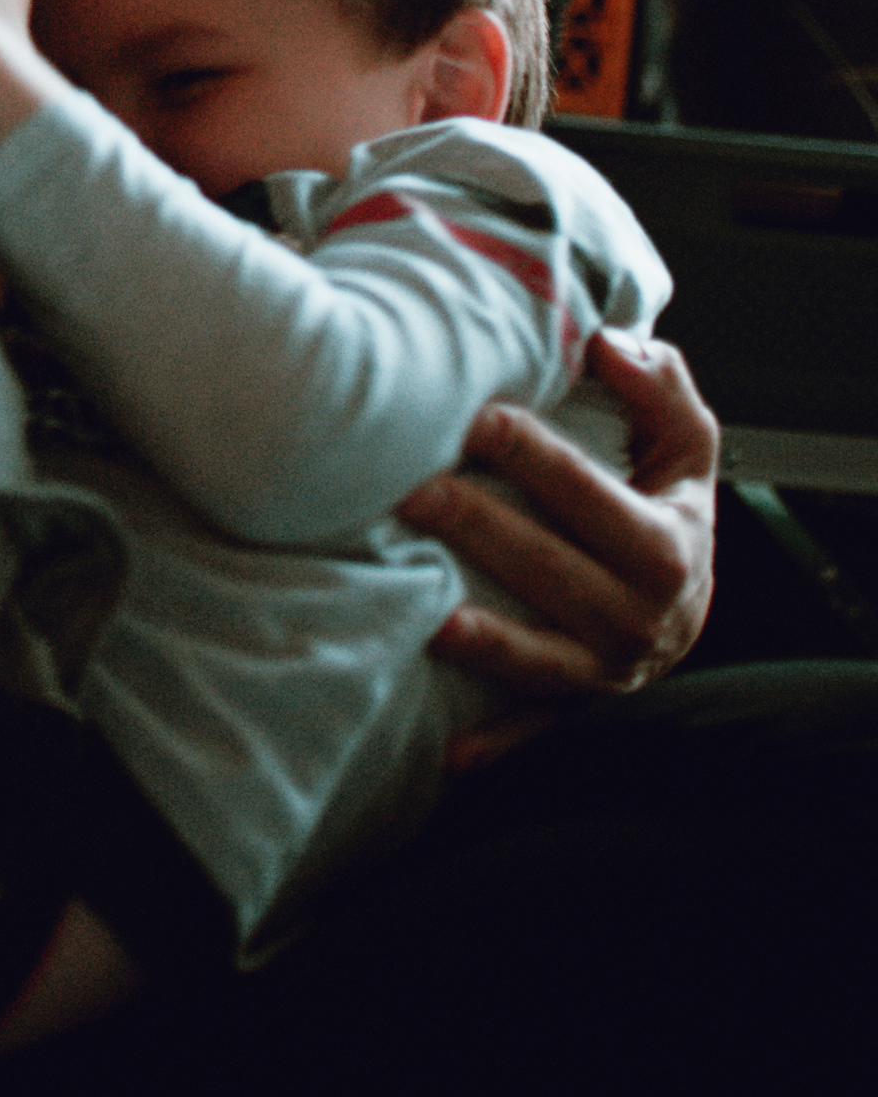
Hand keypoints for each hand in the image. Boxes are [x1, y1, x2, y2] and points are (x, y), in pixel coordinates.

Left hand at [397, 330, 718, 770]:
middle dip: (483, 529)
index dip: (531, 453)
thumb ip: (658, 385)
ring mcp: (609, 672)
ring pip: (544, 657)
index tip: (471, 417)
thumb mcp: (684, 442)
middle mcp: (645, 620)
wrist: (685, 605)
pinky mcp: (576, 709)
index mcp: (667, 547)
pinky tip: (451, 754)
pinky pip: (535, 733)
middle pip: (555, 571)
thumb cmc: (666, 505)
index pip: (590, 494)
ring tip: (424, 609)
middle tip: (411, 490)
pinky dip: (497, 745)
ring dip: (487, 640)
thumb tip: (606, 342)